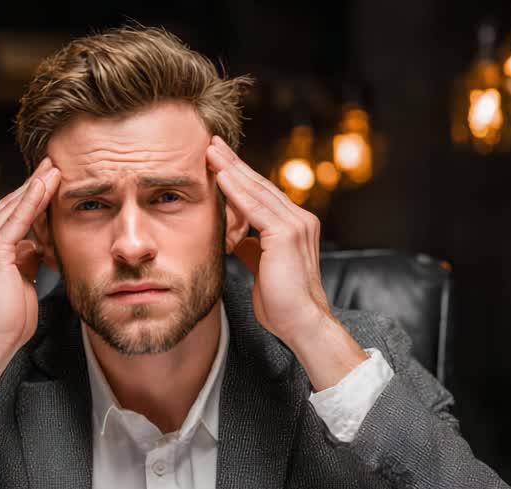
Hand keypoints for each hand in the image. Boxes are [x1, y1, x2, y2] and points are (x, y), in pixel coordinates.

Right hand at [0, 157, 60, 352]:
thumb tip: (38, 246)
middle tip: (54, 162)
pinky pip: (16, 220)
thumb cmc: (8, 319)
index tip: (49, 179)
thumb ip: (26, 259)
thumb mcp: (22, 281)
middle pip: (11, 205)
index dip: (30, 196)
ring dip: (36, 186)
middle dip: (34, 184)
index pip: (10, 214)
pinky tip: (46, 185)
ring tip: (55, 167)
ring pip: (13, 208)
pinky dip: (32, 201)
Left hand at [206, 136, 364, 388]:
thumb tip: (237, 240)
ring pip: (256, 191)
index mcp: (294, 227)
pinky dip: (236, 190)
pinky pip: (255, 207)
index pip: (262, 195)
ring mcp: (295, 224)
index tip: (218, 162)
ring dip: (231, 170)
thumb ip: (252, 250)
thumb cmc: (281, 303)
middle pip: (259, 185)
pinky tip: (220, 176)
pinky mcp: (286, 234)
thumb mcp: (262, 269)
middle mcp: (299, 220)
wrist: (300, 323)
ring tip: (211, 151)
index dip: (239, 177)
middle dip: (233, 164)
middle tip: (211, 143)